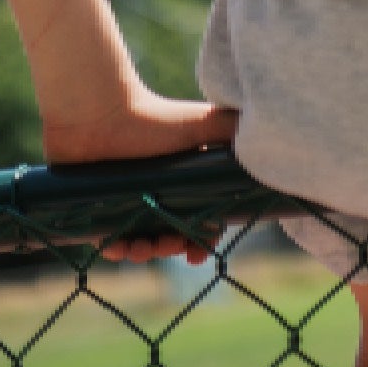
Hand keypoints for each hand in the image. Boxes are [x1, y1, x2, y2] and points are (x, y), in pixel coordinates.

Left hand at [40, 85, 239, 262]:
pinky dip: (113, 249)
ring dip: (145, 253)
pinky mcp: (94, 206)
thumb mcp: (206, 124)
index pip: (199, 219)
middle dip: (173, 248)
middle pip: (169, 234)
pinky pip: (105, 238)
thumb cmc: (154, 118)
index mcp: (181, 179)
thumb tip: (273, 147)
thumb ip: (238, 132)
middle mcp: (155, 190)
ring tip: (143, 249)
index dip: (203, 239)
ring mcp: (124, 199)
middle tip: (171, 246)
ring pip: (139, 240)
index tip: (201, 253)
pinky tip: (119, 248)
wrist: (101, 113)